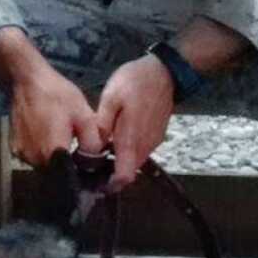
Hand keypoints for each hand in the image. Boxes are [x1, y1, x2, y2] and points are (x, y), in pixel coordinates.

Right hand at [0, 27, 102, 164]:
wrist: (25, 80)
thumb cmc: (56, 95)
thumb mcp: (83, 115)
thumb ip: (92, 142)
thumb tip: (94, 161)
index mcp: (54, 154)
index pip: (71, 179)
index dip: (82, 176)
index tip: (90, 168)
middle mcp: (36, 161)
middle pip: (58, 173)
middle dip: (70, 165)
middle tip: (77, 147)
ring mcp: (24, 155)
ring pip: (46, 166)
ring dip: (56, 158)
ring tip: (62, 138)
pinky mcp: (15, 148)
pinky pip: (34, 157)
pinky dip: (43, 151)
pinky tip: (48, 133)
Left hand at [95, 55, 174, 190]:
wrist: (165, 72)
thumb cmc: (135, 82)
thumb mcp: (111, 97)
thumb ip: (102, 124)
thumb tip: (96, 146)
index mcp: (131, 140)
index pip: (124, 176)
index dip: (111, 185)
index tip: (96, 183)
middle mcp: (145, 146)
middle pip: (129, 171)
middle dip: (113, 173)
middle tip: (93, 164)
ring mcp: (154, 141)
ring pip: (136, 161)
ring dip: (121, 160)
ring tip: (103, 148)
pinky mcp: (158, 134)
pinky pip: (142, 149)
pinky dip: (130, 150)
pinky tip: (118, 136)